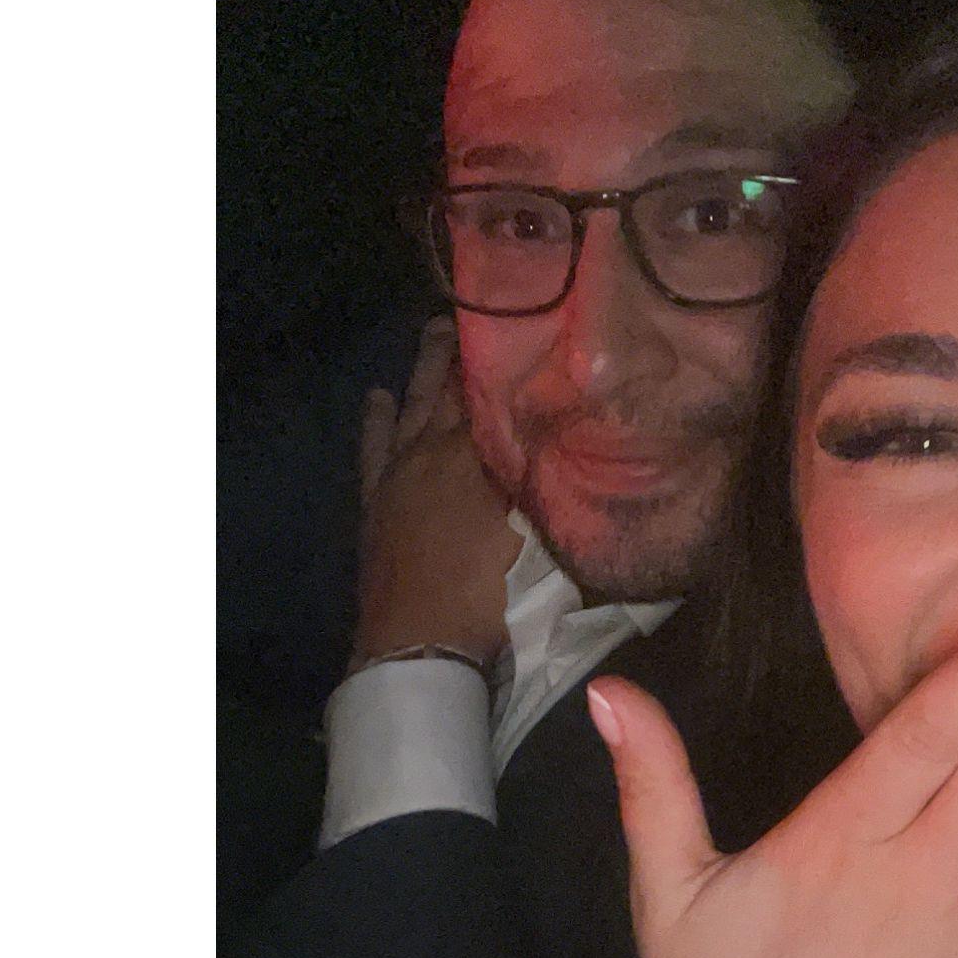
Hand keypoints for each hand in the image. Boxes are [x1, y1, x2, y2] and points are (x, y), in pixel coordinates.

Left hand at [350, 316, 526, 667]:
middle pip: (452, 390)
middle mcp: (434, 452)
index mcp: (476, 459)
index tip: (527, 324)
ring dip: (424, 370)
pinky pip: (374, 447)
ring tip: (434, 331)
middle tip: (480, 311)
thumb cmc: (489, 600)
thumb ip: (555, 494)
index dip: (509, 361)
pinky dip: (377, 420)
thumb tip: (584, 456)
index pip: (495, 395)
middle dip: (465, 351)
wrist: (420, 647)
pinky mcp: (376, 500)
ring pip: (412, 407)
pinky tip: (378, 397)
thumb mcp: (537, 544)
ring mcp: (398, 474)